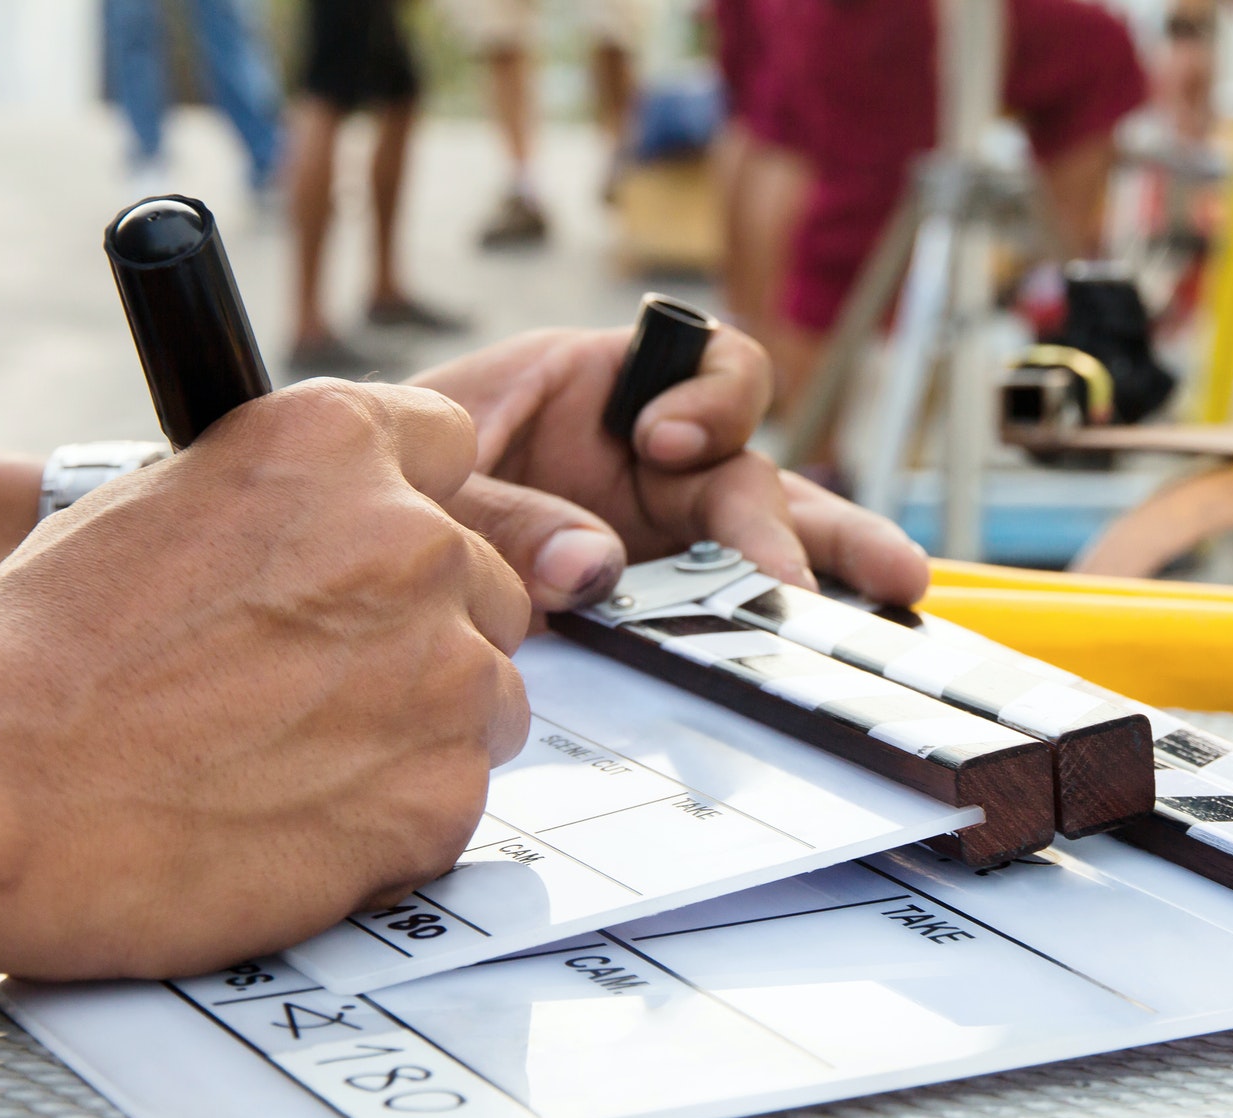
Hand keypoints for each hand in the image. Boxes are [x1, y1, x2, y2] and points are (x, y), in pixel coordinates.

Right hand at [0, 380, 530, 980]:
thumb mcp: (164, 508)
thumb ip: (294, 507)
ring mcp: (445, 671)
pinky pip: (457, 795)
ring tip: (298, 759)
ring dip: (423, 725)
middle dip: (427, 632)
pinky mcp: (444, 791)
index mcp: (334, 446)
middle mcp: (414, 542)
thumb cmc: (45, 660)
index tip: (387, 556)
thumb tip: (358, 525)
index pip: (448, 447)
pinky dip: (399, 814)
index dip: (415, 507)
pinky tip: (301, 820)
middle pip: (485, 584)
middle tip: (324, 686)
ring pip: (489, 694)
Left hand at [410, 324, 930, 609]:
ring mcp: (660, 533)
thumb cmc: (374, 484)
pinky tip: (838, 638)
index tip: (664, 443)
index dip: (706, 397)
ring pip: (768, 540)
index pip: (699, 364)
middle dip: (789, 520)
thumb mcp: (425, 478)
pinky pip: (731, 607)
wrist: (337, 561)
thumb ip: (501, 511)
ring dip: (831, 560)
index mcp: (596, 387)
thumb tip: (593, 568)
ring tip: (894, 590)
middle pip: (752, 469)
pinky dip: (780, 624)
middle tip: (794, 578)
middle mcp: (648, 457)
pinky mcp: (656, 600)